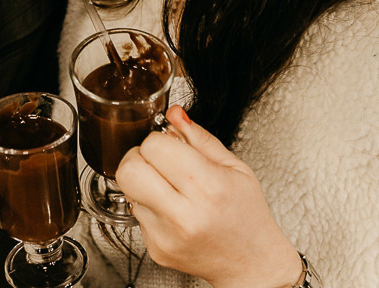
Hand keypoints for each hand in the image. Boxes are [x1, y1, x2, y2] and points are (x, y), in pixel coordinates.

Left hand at [116, 106, 302, 287]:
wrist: (252, 263)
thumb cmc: (247, 215)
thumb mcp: (235, 167)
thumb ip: (199, 138)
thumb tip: (174, 114)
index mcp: (208, 187)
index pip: (155, 146)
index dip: (160, 139)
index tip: (171, 145)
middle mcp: (184, 214)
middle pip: (129, 169)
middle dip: (139, 156)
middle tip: (158, 161)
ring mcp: (166, 235)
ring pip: (127, 190)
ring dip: (142, 180)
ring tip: (168, 186)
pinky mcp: (155, 248)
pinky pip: (135, 212)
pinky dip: (148, 204)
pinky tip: (171, 208)